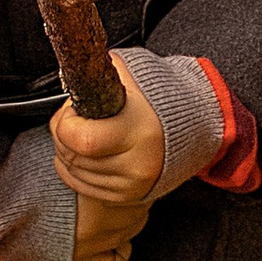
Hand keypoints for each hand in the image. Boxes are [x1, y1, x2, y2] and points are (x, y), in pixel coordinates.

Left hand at [52, 60, 164, 260]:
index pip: (81, 139)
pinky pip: (82, 186)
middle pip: (73, 157)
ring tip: (85, 133)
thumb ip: (103, 69)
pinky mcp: (127, 196)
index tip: (74, 110)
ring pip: (74, 172)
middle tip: (77, 119)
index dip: (66, 123)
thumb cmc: (163, 97)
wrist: (197, 126)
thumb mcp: (134, 74)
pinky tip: (87, 152)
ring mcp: (132, 184)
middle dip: (64, 135)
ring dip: (68, 152)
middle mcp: (137, 163)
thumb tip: (76, 64)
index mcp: (139, 131)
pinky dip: (75, 169)